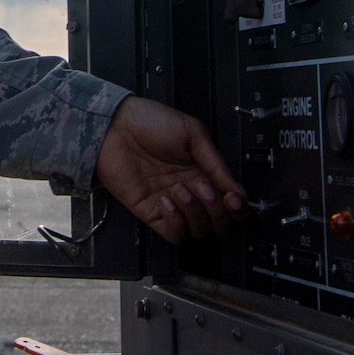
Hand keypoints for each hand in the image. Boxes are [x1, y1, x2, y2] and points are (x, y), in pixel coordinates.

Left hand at [95, 96, 245, 241]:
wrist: (115, 125)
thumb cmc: (150, 121)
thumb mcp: (192, 133)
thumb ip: (216, 163)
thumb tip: (238, 190)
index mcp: (204, 172)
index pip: (231, 203)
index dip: (238, 207)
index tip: (233, 199)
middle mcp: (191, 191)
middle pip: (218, 222)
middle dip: (217, 211)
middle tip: (206, 190)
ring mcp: (172, 203)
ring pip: (198, 230)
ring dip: (195, 213)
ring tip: (181, 189)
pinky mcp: (151, 212)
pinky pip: (173, 233)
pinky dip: (176, 222)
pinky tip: (168, 200)